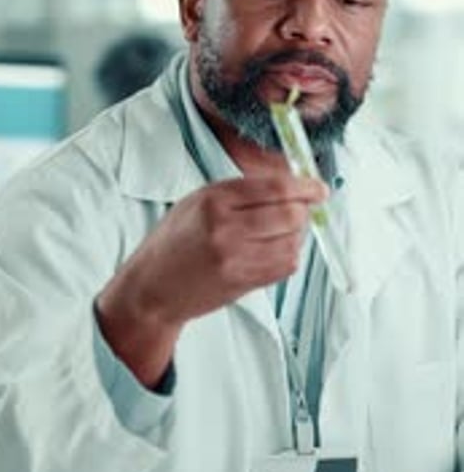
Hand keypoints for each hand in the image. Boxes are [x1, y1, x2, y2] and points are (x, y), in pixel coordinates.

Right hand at [96, 173, 326, 386]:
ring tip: (281, 232)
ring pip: (292, 242)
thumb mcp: (198, 201)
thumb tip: (290, 184)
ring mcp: (235, 259)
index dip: (305, 186)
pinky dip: (289, 255)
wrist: (152, 287)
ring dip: (297, 235)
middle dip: (305, 210)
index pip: (276, 187)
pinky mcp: (242, 283)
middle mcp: (225, 228)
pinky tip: (274, 251)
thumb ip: (241, 192)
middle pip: (290, 214)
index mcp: (214, 200)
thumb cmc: (175, 241)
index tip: (318, 188)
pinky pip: (285, 266)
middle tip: (304, 209)